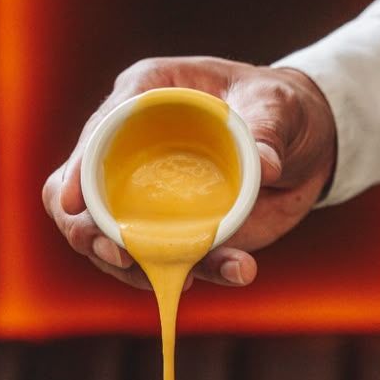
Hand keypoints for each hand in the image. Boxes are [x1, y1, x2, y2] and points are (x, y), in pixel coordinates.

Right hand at [42, 56, 336, 289]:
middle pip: (78, 196)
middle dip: (86, 231)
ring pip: (112, 240)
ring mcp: (148, 198)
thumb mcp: (278, 105)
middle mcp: (133, 150)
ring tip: (184, 280)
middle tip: (120, 257)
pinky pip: (163, 263)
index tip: (73, 203)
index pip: (96, 134)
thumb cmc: (281, 106)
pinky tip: (237, 272)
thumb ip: (267, 128)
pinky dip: (190, 276)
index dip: (76, 171)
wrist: (306, 147)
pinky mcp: (173, 233)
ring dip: (137, 270)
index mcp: (145, 100)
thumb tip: (264, 164)